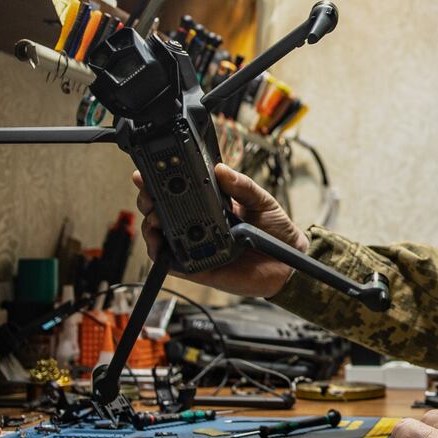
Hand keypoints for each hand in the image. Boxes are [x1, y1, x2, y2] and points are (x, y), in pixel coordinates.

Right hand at [132, 162, 308, 298]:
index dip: (160, 181)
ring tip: (154, 219)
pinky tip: (160, 245)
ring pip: (161, 236)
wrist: (288, 265)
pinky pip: (173, 263)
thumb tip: (222, 169)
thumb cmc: (275, 231)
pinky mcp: (197, 268)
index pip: (180, 190)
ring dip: (151, 226)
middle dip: (148, 201)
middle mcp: (199, 223)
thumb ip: (242, 186)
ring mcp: (196, 245)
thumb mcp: (261, 201)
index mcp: (211, 204)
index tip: (148, 174)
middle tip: (149, 196)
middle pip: (162, 211)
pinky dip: (161, 255)